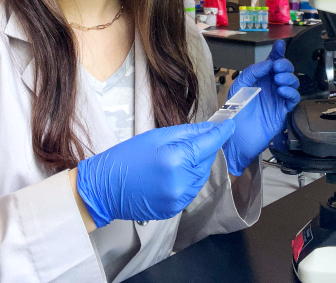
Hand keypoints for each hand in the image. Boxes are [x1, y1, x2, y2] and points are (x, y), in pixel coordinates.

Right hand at [76, 120, 234, 227]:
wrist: (105, 188)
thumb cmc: (127, 157)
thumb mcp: (155, 137)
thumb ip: (186, 133)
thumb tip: (209, 129)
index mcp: (175, 159)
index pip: (208, 145)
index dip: (221, 134)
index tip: (230, 126)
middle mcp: (182, 181)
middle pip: (206, 161)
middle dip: (203, 149)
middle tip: (187, 142)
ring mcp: (179, 199)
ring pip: (201, 176)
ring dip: (196, 165)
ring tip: (174, 159)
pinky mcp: (175, 209)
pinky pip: (191, 189)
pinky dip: (187, 179)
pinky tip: (171, 173)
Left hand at [222, 39, 299, 175]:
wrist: (236, 138)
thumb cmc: (234, 113)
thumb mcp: (239, 87)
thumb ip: (252, 72)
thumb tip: (268, 63)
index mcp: (259, 79)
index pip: (271, 62)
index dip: (277, 53)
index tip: (280, 45)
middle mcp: (270, 87)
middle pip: (284, 70)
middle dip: (284, 65)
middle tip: (278, 67)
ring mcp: (277, 99)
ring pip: (292, 82)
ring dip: (288, 77)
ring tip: (279, 80)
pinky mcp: (283, 111)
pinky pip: (293, 98)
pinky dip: (291, 92)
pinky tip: (282, 90)